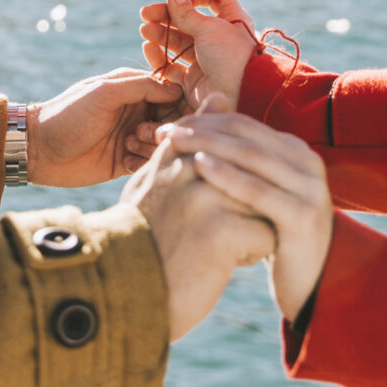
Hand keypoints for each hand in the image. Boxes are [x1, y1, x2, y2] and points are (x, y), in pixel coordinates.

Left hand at [27, 67, 184, 186]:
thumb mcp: (104, 93)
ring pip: (162, 143)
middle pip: (172, 120)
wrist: (40, 151)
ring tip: (127, 145)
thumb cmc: (68, 115)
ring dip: (150, 146)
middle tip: (141, 132)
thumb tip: (176, 89)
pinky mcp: (126, 161)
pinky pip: (149, 163)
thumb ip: (140, 86)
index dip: (178, 103)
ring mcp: (132, 137)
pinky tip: (122, 162)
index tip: (172, 114)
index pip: (171, 92)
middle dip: (164, 128)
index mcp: (132, 89)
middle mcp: (136, 111)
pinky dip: (141, 163)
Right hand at [124, 141, 276, 340]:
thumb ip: (190, 141)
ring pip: (263, 205)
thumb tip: (218, 97)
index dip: (232, 177)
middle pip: (252, 178)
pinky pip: (266, 236)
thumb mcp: (157, 177)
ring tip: (213, 246)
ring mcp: (208, 196)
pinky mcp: (224, 230)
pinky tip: (216, 264)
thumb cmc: (142, 236)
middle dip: (244, 205)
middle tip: (211, 231)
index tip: (212, 201)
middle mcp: (192, 167)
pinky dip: (249, 255)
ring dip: (248, 229)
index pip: (229, 146)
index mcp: (177, 151)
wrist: (121, 289)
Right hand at [139, 0, 260, 112]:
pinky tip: (149, 48)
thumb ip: (186, 12)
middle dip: (167, 16)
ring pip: (178, 42)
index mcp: (231, 19)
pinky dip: (160, 57)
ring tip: (145, 31)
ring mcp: (205, 59)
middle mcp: (218, 38)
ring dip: (161, 35)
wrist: (242, 96)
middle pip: (189, 20)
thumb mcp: (209, 28)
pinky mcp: (194, 80)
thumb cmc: (231, 56)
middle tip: (146, 14)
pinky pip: (173, 67)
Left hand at [157, 113, 334, 319]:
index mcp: (294, 152)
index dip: (203, 121)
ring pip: (252, 157)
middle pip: (246, 136)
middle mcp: (307, 163)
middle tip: (165, 131)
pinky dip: (228, 175)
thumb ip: (233, 162)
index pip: (243, 124)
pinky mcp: (304, 216)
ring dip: (209, 145)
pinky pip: (259, 191)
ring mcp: (309, 188)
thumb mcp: (253, 193)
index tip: (167, 127)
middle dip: (201, 129)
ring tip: (175, 143)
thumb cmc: (269, 236)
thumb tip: (196, 133)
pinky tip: (200, 168)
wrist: (306, 282)